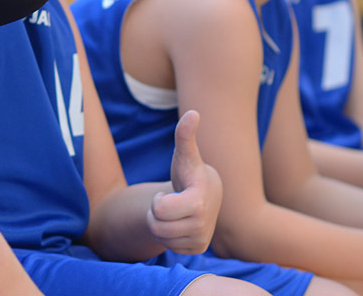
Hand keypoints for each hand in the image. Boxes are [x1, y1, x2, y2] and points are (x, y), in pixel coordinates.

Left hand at [146, 110, 222, 253]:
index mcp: (198, 200)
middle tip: (169, 201)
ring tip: (173, 211)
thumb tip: (193, 113)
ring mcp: (201, 238)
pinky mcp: (197, 249)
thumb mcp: (184, 154)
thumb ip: (185, 135)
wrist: (206, 195)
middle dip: (156, 212)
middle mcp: (203, 223)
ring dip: (160, 223)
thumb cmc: (189, 172)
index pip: (161, 210)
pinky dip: (167, 236)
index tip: (170, 193)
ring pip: (160, 237)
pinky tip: (178, 223)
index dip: (158, 202)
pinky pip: (168, 247)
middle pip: (156, 225)